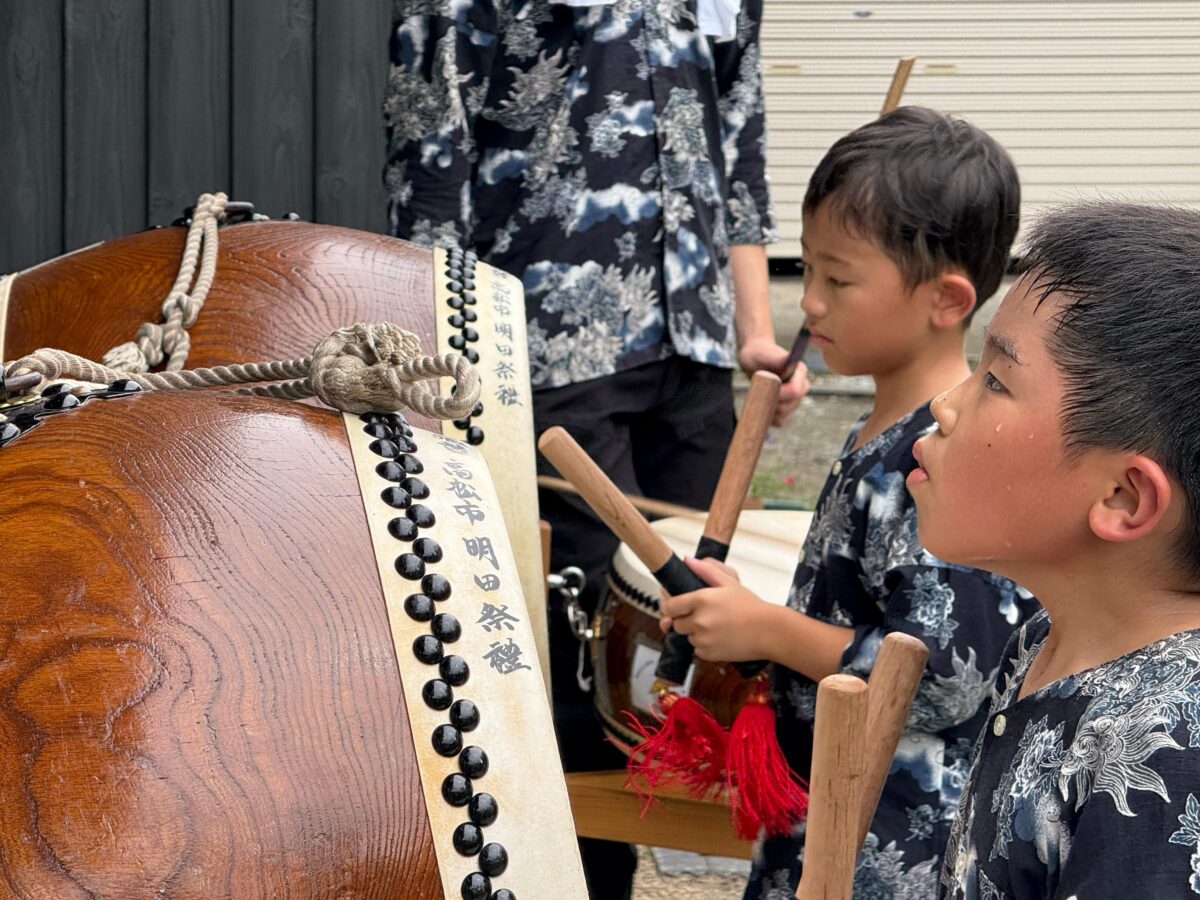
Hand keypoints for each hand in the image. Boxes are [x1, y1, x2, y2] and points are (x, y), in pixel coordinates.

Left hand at [658, 556, 774, 661]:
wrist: (768, 631)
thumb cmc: (750, 606)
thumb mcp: (729, 583)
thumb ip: (706, 571)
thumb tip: (687, 560)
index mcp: (700, 600)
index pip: (669, 606)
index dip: (670, 606)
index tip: (674, 606)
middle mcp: (698, 620)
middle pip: (676, 623)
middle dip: (684, 619)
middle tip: (702, 615)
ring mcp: (703, 639)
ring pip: (687, 637)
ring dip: (695, 633)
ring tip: (715, 626)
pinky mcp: (708, 654)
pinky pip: (697, 649)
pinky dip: (704, 645)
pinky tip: (719, 637)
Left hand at [737, 338, 810, 426]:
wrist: (754, 360)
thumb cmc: (758, 354)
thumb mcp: (764, 353)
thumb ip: (778, 358)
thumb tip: (789, 360)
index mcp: (801, 371)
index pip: (795, 391)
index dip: (778, 393)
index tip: (763, 388)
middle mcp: (802, 386)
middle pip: (789, 406)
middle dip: (771, 402)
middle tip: (756, 392)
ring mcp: (796, 399)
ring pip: (783, 415)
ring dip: (768, 410)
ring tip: (757, 395)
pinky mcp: (787, 410)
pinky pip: (779, 421)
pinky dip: (767, 417)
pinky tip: (760, 405)